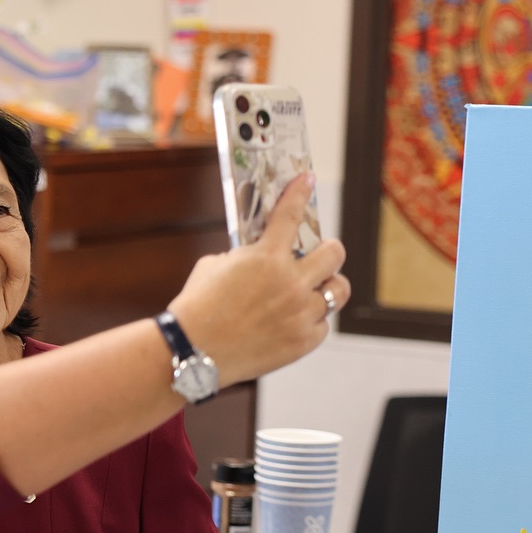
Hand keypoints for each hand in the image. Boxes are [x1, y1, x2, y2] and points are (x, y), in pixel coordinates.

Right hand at [169, 173, 348, 386]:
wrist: (193, 352)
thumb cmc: (197, 307)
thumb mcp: (215, 267)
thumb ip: (245, 256)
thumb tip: (260, 254)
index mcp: (266, 257)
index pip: (291, 215)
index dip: (300, 193)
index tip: (307, 180)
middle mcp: (291, 282)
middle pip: (334, 254)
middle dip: (329, 250)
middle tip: (320, 254)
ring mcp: (301, 313)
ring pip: (339, 292)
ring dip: (327, 287)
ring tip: (315, 290)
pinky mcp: (303, 341)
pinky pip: (323, 325)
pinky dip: (312, 320)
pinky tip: (295, 320)